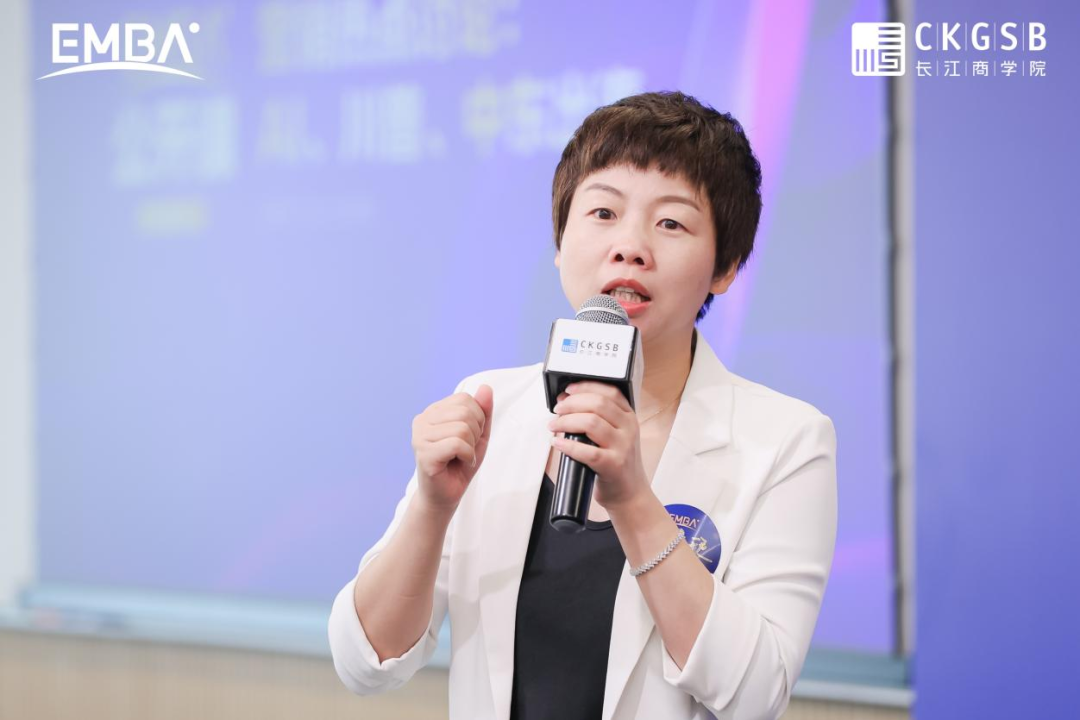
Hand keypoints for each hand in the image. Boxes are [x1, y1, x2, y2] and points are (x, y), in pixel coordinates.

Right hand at [411, 384, 493, 511]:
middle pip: (465, 412)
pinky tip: (458, 463)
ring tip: (460, 457)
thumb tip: (486, 387)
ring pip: (462, 428)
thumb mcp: (478, 435)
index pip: (465, 399)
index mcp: (433, 412)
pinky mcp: (423, 453)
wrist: (445, 495)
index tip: (469, 437)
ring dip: (471, 447)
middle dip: (475, 433)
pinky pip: (458, 444)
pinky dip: (467, 456)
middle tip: (466, 450)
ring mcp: (419, 436)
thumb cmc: (459, 464)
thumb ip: (483, 411)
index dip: (478, 418)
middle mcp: (422, 420)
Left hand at [547, 381, 649, 509]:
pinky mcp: (613, 465)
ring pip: (591, 423)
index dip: (586, 387)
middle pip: (597, 404)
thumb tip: (566, 403)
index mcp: (629, 417)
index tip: (567, 390)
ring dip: (566, 422)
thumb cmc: (617, 463)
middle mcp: (629, 428)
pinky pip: (587, 451)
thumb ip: (599, 419)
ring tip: (554, 426)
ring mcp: (623, 447)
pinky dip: (568, 445)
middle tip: (557, 410)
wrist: (630, 494)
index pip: (610, 392)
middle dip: (572, 404)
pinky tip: (557, 443)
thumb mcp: (617, 435)